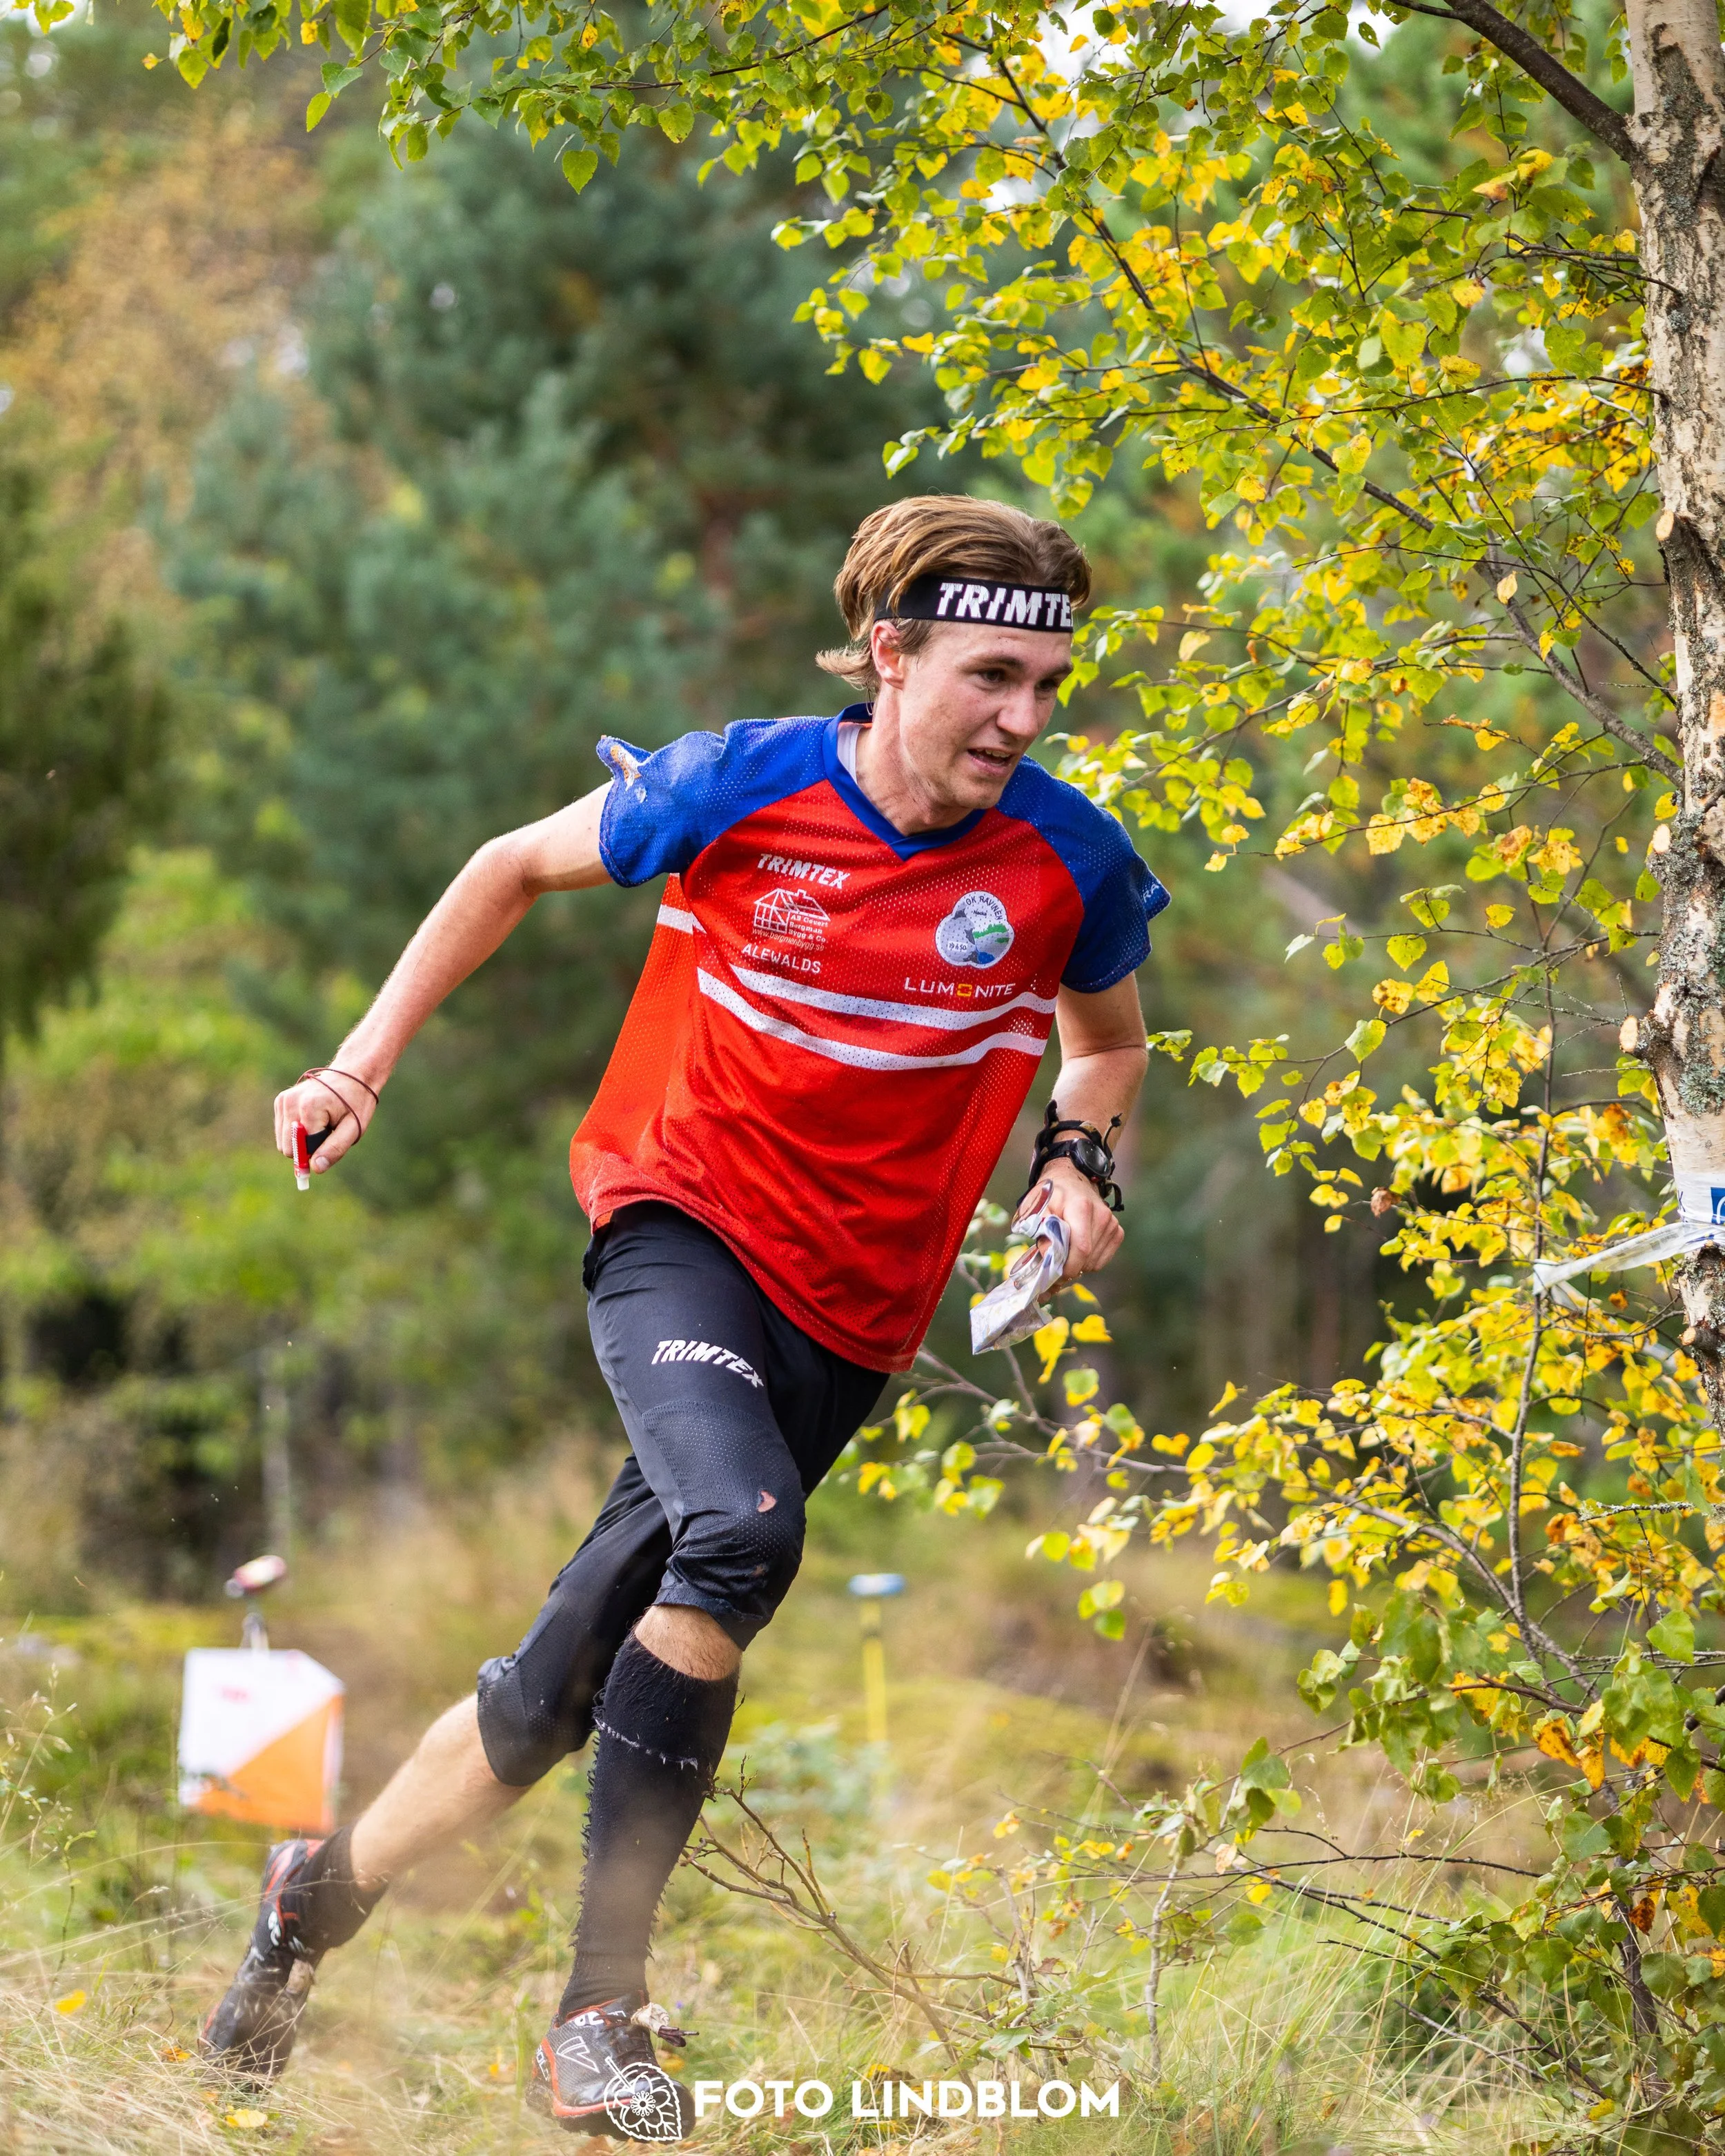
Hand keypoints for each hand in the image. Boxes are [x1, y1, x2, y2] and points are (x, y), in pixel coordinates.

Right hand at [273, 1070, 376, 1173]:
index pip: (301, 1150)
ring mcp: (283, 1100)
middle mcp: (291, 1102)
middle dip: (307, 1148)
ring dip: (302, 1140)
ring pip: (283, 1142)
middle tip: (327, 1133)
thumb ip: (335, 1149)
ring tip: (321, 1124)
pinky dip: (297, 1131)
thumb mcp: (354, 1128)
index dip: (316, 1153)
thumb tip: (315, 1168)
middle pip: (287, 1148)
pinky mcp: (281, 1101)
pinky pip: (283, 1131)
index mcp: (310, 1108)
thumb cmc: (356, 1102)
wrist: (352, 1074)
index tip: (330, 1146)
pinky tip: (313, 1118)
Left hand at [1013, 1158, 1123, 1284]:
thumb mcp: (1036, 1207)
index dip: (1068, 1267)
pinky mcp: (1117, 1231)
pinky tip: (1078, 1249)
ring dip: (1078, 1265)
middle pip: (1087, 1258)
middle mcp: (1101, 1215)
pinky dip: (1088, 1262)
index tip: (1054, 1273)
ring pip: (1094, 1262)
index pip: (1081, 1248)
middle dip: (1069, 1268)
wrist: (1071, 1180)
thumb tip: (1048, 1256)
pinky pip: (1102, 1260)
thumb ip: (1040, 1231)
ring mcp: (1111, 1224)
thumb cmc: (1051, 1195)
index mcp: (1081, 1207)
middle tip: (1054, 1266)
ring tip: (1065, 1253)